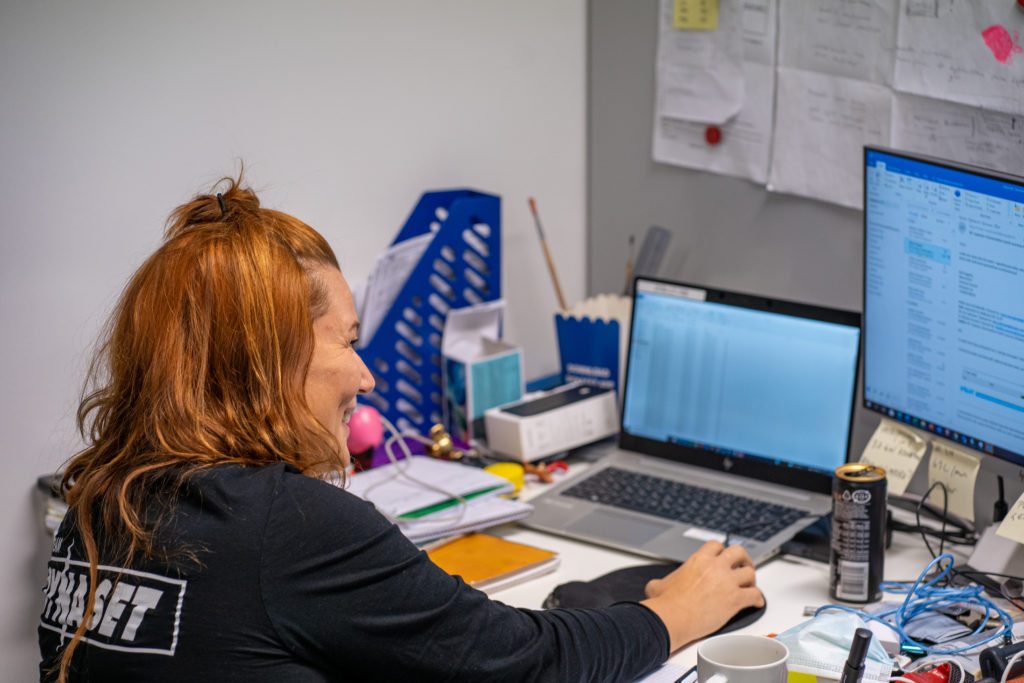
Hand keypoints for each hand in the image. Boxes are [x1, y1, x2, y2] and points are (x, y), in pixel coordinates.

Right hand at [640, 541, 762, 650]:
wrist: (672, 618)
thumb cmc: (665, 604)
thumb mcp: (658, 586)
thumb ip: (660, 582)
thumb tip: (655, 587)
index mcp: (698, 560)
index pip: (716, 545)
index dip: (722, 551)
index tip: (723, 558)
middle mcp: (715, 567)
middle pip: (739, 552)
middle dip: (744, 559)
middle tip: (743, 566)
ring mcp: (727, 582)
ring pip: (750, 573)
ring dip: (752, 580)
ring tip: (750, 587)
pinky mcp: (735, 599)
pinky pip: (755, 595)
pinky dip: (758, 599)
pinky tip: (756, 603)